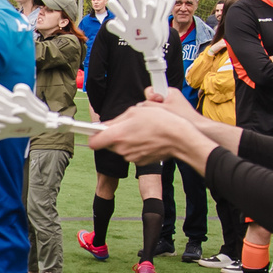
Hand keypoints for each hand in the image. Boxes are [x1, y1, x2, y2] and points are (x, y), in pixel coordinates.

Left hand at [89, 97, 208, 166]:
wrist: (180, 138)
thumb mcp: (136, 111)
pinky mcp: (140, 161)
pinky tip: (147, 138)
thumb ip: (117, 119)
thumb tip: (105, 125)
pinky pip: (132, 152)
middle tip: (126, 125)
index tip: (94, 131)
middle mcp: (122, 149)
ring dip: (126, 140)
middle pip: (108, 144)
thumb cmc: (160, 121)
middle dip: (113, 135)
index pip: (94, 142)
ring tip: (141, 130)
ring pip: (121, 148)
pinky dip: (136, 146)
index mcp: (118, 135)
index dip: (93, 136)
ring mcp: (131, 157)